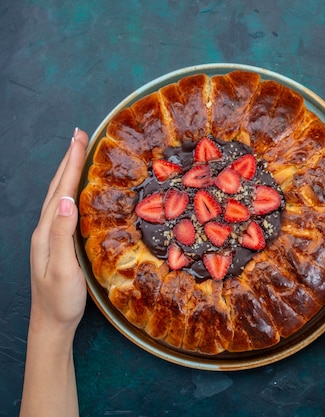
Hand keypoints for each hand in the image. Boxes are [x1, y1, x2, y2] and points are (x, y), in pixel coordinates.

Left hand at [29, 128, 88, 334]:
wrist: (51, 322)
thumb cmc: (60, 299)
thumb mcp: (62, 268)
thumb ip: (63, 234)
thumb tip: (69, 201)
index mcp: (47, 231)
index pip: (62, 190)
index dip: (71, 163)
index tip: (80, 139)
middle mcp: (46, 229)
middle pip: (58, 187)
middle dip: (68, 159)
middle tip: (80, 135)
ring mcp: (50, 235)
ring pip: (60, 195)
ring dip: (68, 171)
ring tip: (78, 153)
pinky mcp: (58, 242)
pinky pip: (65, 207)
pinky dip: (71, 189)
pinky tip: (78, 189)